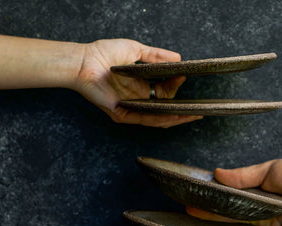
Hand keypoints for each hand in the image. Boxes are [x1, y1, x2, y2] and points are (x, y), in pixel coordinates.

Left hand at [75, 39, 201, 126]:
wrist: (84, 61)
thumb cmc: (103, 54)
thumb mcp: (135, 50)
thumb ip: (156, 55)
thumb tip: (178, 58)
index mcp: (140, 86)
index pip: (164, 91)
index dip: (175, 86)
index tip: (184, 77)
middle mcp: (137, 99)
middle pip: (164, 108)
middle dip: (182, 108)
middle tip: (198, 107)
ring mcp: (131, 108)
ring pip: (158, 118)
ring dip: (176, 118)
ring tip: (192, 116)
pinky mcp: (123, 114)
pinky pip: (145, 119)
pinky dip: (161, 118)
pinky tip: (174, 116)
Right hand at [187, 156, 281, 225]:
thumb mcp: (269, 169)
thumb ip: (243, 175)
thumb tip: (216, 173)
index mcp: (260, 195)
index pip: (230, 200)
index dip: (212, 201)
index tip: (192, 200)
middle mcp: (262, 213)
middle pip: (231, 217)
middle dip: (210, 216)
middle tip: (187, 216)